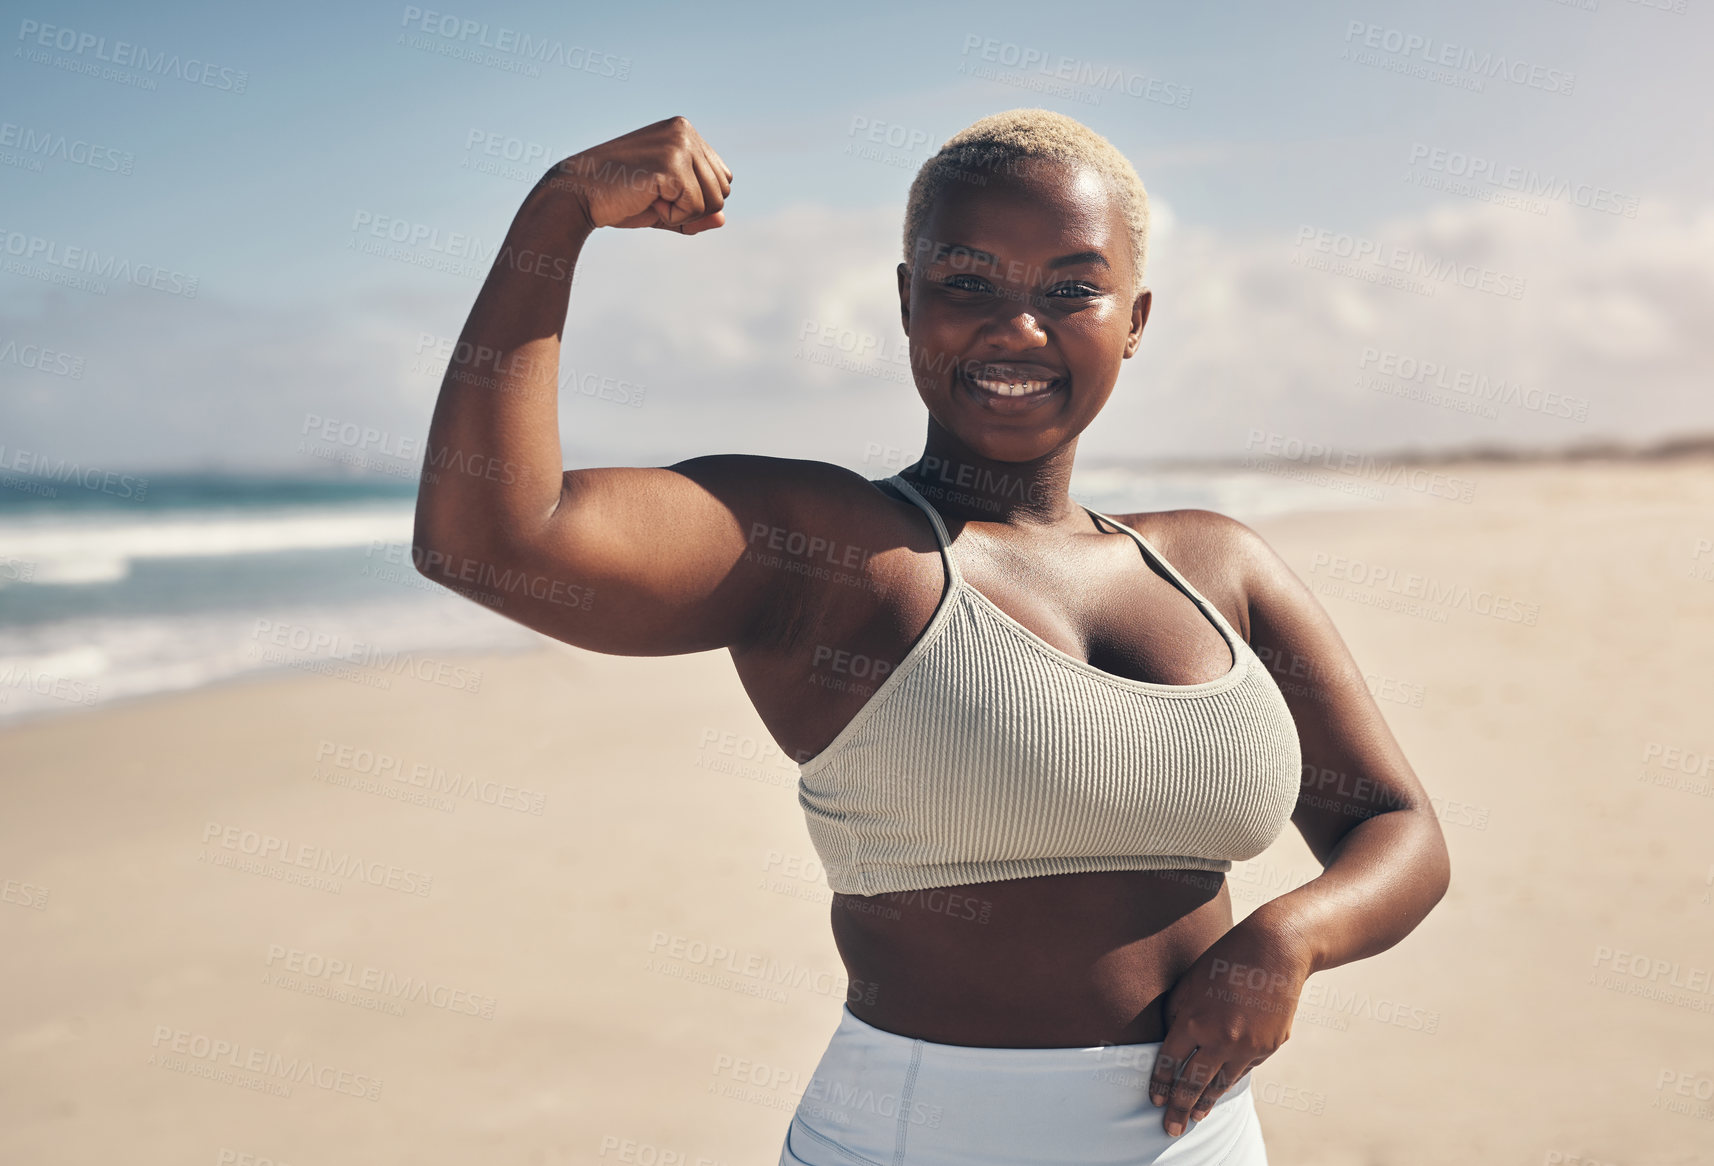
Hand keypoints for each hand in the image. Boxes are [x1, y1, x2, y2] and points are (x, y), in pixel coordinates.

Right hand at [544, 115, 731, 234]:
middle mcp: (685, 131)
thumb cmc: (617, 199)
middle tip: (651, 197)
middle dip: (691, 208)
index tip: (659, 192)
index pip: (722, 179)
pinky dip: (671, 217)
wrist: (577, 195)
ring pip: (713, 202)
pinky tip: (645, 201)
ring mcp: (679, 144)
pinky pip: (696, 209)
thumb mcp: (664, 207)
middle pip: (722, 192)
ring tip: (648, 198)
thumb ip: (696, 213)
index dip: (695, 200)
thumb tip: (723, 219)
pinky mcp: (672, 164)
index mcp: (684, 131)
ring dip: (682, 214)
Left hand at [1147, 913, 1313, 1137]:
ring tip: (1195, 1117)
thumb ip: (1175, 1014)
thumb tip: (1167, 1043)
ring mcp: (1249, 1046)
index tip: (1155, 1101)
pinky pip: (1245, 1068)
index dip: (1161, 1084)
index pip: (1170, 1063)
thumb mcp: (1189, 982)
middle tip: (1169, 1129)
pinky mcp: (1270, 1046)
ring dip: (1206, 1102)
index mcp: (1194, 1021)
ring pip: (1222, 1083)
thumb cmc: (1224, 960)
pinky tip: (1221, 1087)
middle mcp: (1221, 1039)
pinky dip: (1231, 1078)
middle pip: (1194, 1083)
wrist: (1276, 950)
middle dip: (1180, 1109)